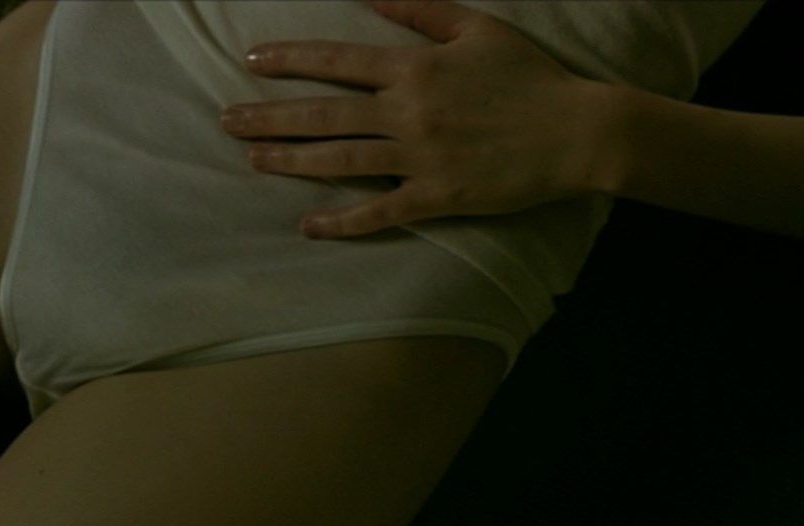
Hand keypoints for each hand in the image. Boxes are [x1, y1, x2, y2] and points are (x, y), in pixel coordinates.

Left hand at [222, 0, 620, 238]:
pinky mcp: (437, 198)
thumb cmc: (529, 76)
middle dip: (269, 115)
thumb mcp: (476, 26)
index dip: (289, 60)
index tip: (251, 61)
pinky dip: (341, 221)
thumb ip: (418, 8)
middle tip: (227, 120)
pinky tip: (307, 226)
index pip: (337, 61)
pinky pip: (379, 212)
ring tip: (252, 158)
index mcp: (415, 69)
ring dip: (291, 160)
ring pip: (340, 160)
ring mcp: (419, 159)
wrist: (576, 131)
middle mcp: (408, 113)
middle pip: (323, 114)